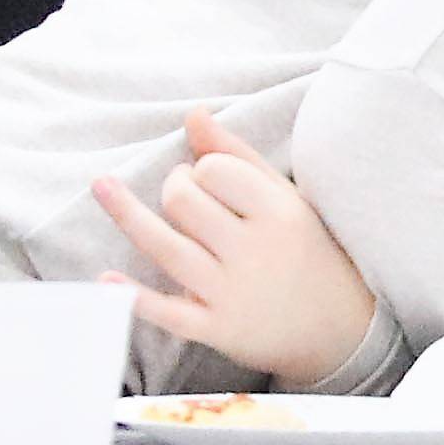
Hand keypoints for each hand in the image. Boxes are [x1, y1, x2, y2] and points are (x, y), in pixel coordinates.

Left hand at [99, 113, 384, 384]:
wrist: (341, 329)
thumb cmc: (305, 250)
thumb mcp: (284, 197)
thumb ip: (237, 155)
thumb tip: (193, 114)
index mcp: (279, 213)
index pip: (213, 170)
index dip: (202, 170)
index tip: (211, 182)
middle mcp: (256, 252)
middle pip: (183, 201)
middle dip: (175, 188)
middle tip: (187, 200)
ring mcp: (235, 294)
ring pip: (165, 248)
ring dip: (128, 215)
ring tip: (103, 187)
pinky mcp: (218, 330)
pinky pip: (168, 313)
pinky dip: (134, 297)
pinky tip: (104, 279)